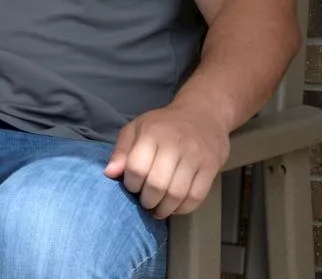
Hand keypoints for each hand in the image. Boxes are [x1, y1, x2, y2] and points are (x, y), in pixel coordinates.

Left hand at [104, 103, 229, 219]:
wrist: (204, 113)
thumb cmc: (164, 124)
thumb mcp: (137, 128)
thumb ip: (121, 150)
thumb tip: (109, 173)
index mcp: (152, 133)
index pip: (136, 168)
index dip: (131, 184)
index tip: (133, 187)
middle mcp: (175, 143)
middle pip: (157, 184)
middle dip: (147, 200)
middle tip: (146, 202)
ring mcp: (195, 156)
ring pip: (177, 194)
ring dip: (164, 208)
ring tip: (158, 209)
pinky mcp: (211, 167)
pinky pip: (196, 196)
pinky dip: (183, 208)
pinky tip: (175, 206)